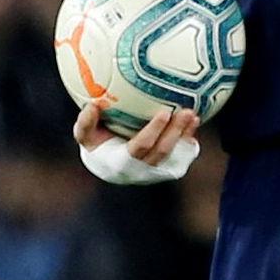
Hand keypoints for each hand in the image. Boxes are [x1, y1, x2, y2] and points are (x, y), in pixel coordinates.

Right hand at [74, 102, 197, 159]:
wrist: (110, 167)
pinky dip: (189, 141)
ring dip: (186, 135)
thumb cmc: (96, 145)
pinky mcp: (168, 170)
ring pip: (175, 155)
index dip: (153, 131)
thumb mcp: (84, 136)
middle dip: (176, 131)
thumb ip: (85, 123)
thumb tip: (92, 106)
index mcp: (122, 163)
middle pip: (162, 151)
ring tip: (194, 115)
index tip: (164, 112)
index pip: (141, 147)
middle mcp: (142, 171)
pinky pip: (182, 156)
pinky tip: (194, 123)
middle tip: (186, 111)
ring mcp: (157, 173)